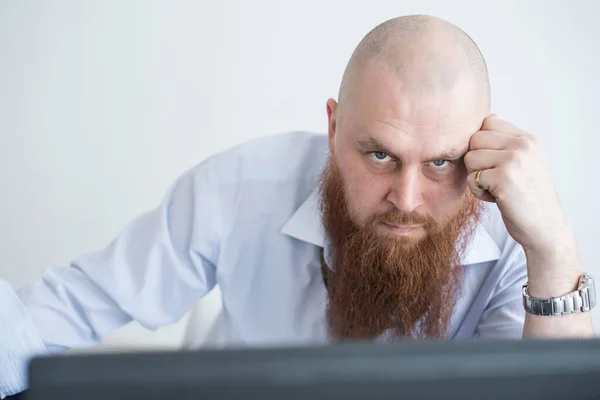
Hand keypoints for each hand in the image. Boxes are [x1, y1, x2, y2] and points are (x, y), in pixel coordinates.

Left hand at [464, 115, 571, 253]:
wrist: (545, 227)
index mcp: (527, 139)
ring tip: (496, 188)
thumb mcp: (525, 162)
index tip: (495, 163)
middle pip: (474, 139)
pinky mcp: (503, 178)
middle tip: (494, 178)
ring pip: (470, 158)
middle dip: (476, 161)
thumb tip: (489, 117)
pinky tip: (496, 198)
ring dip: (476, 177)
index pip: (488, 122)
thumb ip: (507, 142)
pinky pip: (472, 178)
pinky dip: (478, 192)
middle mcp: (523, 145)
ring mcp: (514, 160)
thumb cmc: (528, 196)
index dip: (482, 144)